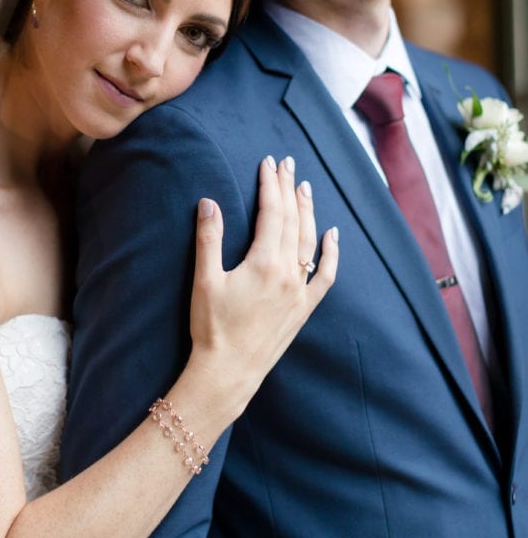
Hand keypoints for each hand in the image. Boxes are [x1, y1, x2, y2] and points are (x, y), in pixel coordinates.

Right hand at [188, 156, 337, 414]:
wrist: (228, 373)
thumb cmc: (211, 328)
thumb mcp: (204, 280)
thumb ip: (208, 239)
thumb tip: (208, 202)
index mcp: (264, 263)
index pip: (272, 212)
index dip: (270, 185)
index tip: (268, 163)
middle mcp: (288, 273)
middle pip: (292, 221)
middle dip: (289, 189)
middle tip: (287, 164)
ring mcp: (299, 291)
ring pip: (310, 241)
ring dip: (308, 212)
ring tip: (305, 188)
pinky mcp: (303, 308)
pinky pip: (325, 276)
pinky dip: (331, 254)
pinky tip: (333, 236)